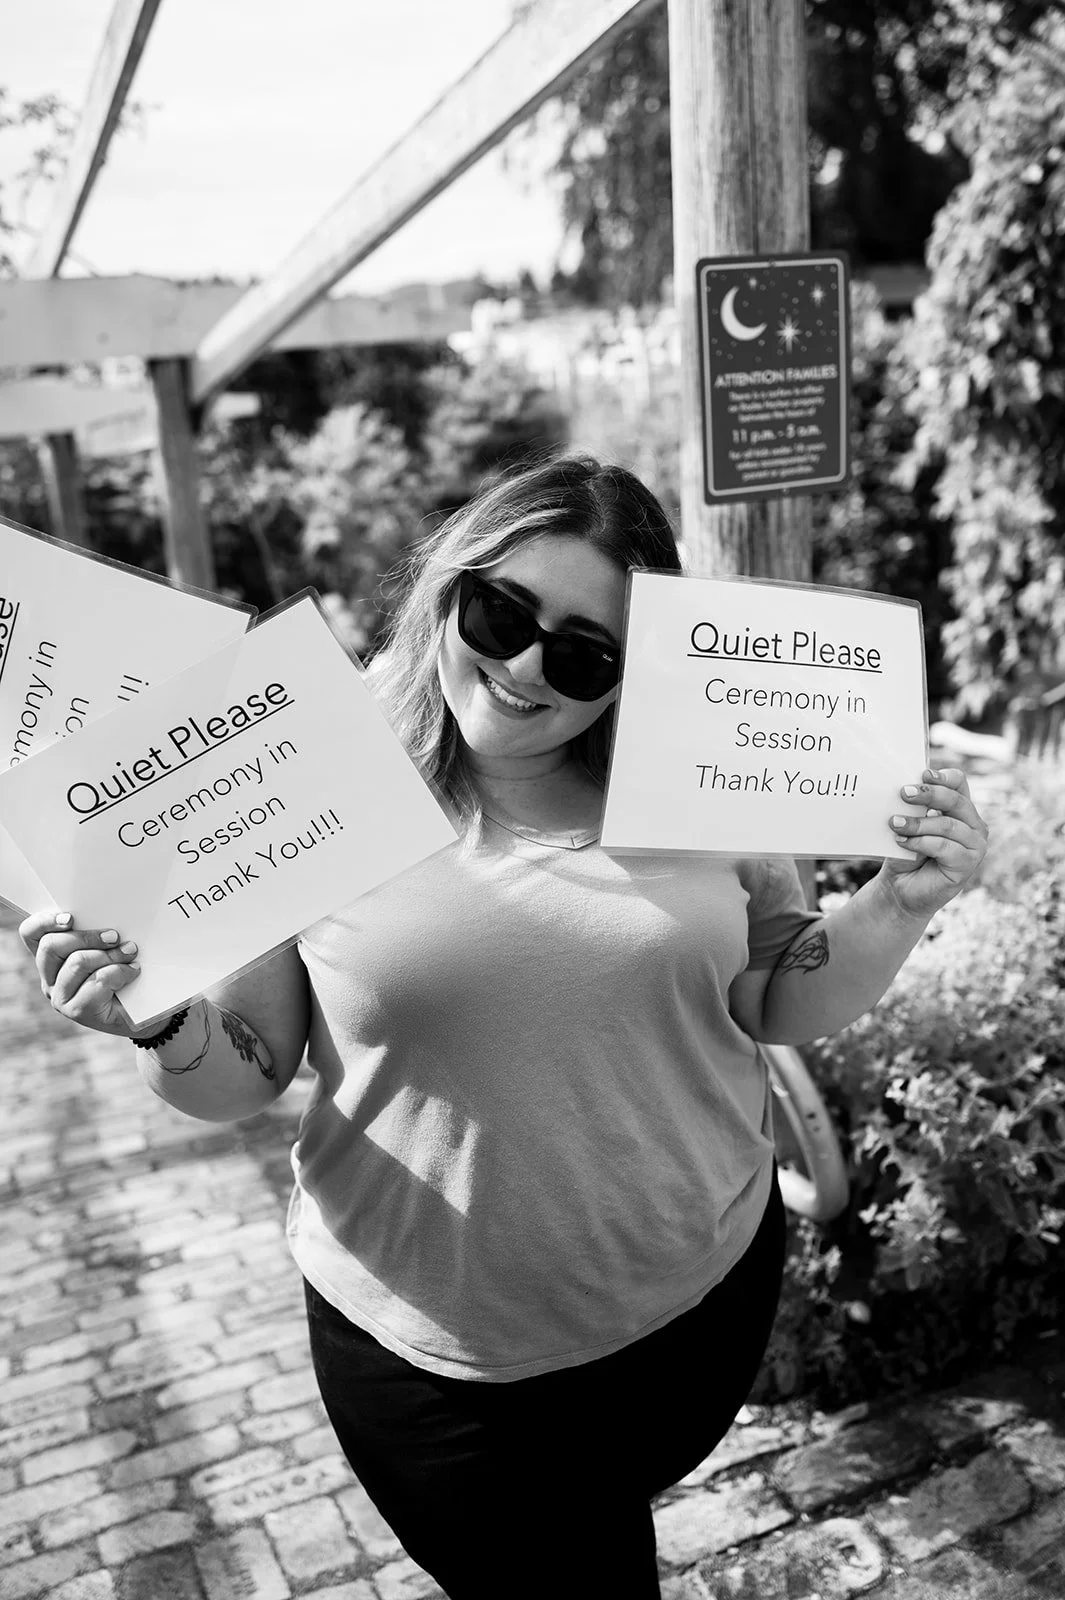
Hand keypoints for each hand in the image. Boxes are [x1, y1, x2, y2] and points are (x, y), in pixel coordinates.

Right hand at [18, 910, 140, 1036]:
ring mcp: (60, 996)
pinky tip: (132, 971)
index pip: (31, 933)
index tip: (70, 918)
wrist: (143, 1011)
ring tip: (130, 953)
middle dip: (87, 937)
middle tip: (114, 936)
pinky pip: (97, 981)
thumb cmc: (125, 972)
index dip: (44, 922)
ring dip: (110, 955)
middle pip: (51, 946)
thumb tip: (107, 913)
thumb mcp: (109, 946)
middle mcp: (49, 977)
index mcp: (51, 957)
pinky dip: (120, 972)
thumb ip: (97, 933)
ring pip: (77, 962)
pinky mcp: (76, 1011)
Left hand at [882, 767, 988, 919]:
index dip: (943, 777)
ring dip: (918, 823)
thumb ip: (913, 809)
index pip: (958, 782)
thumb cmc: (906, 853)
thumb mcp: (908, 825)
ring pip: (948, 825)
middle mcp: (973, 824)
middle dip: (929, 795)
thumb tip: (906, 790)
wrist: (901, 888)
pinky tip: (903, 841)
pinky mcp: (969, 864)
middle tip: (903, 793)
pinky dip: (921, 842)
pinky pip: (945, 847)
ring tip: (894, 824)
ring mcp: (975, 845)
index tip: (923, 774)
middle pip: (956, 800)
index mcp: (960, 808)